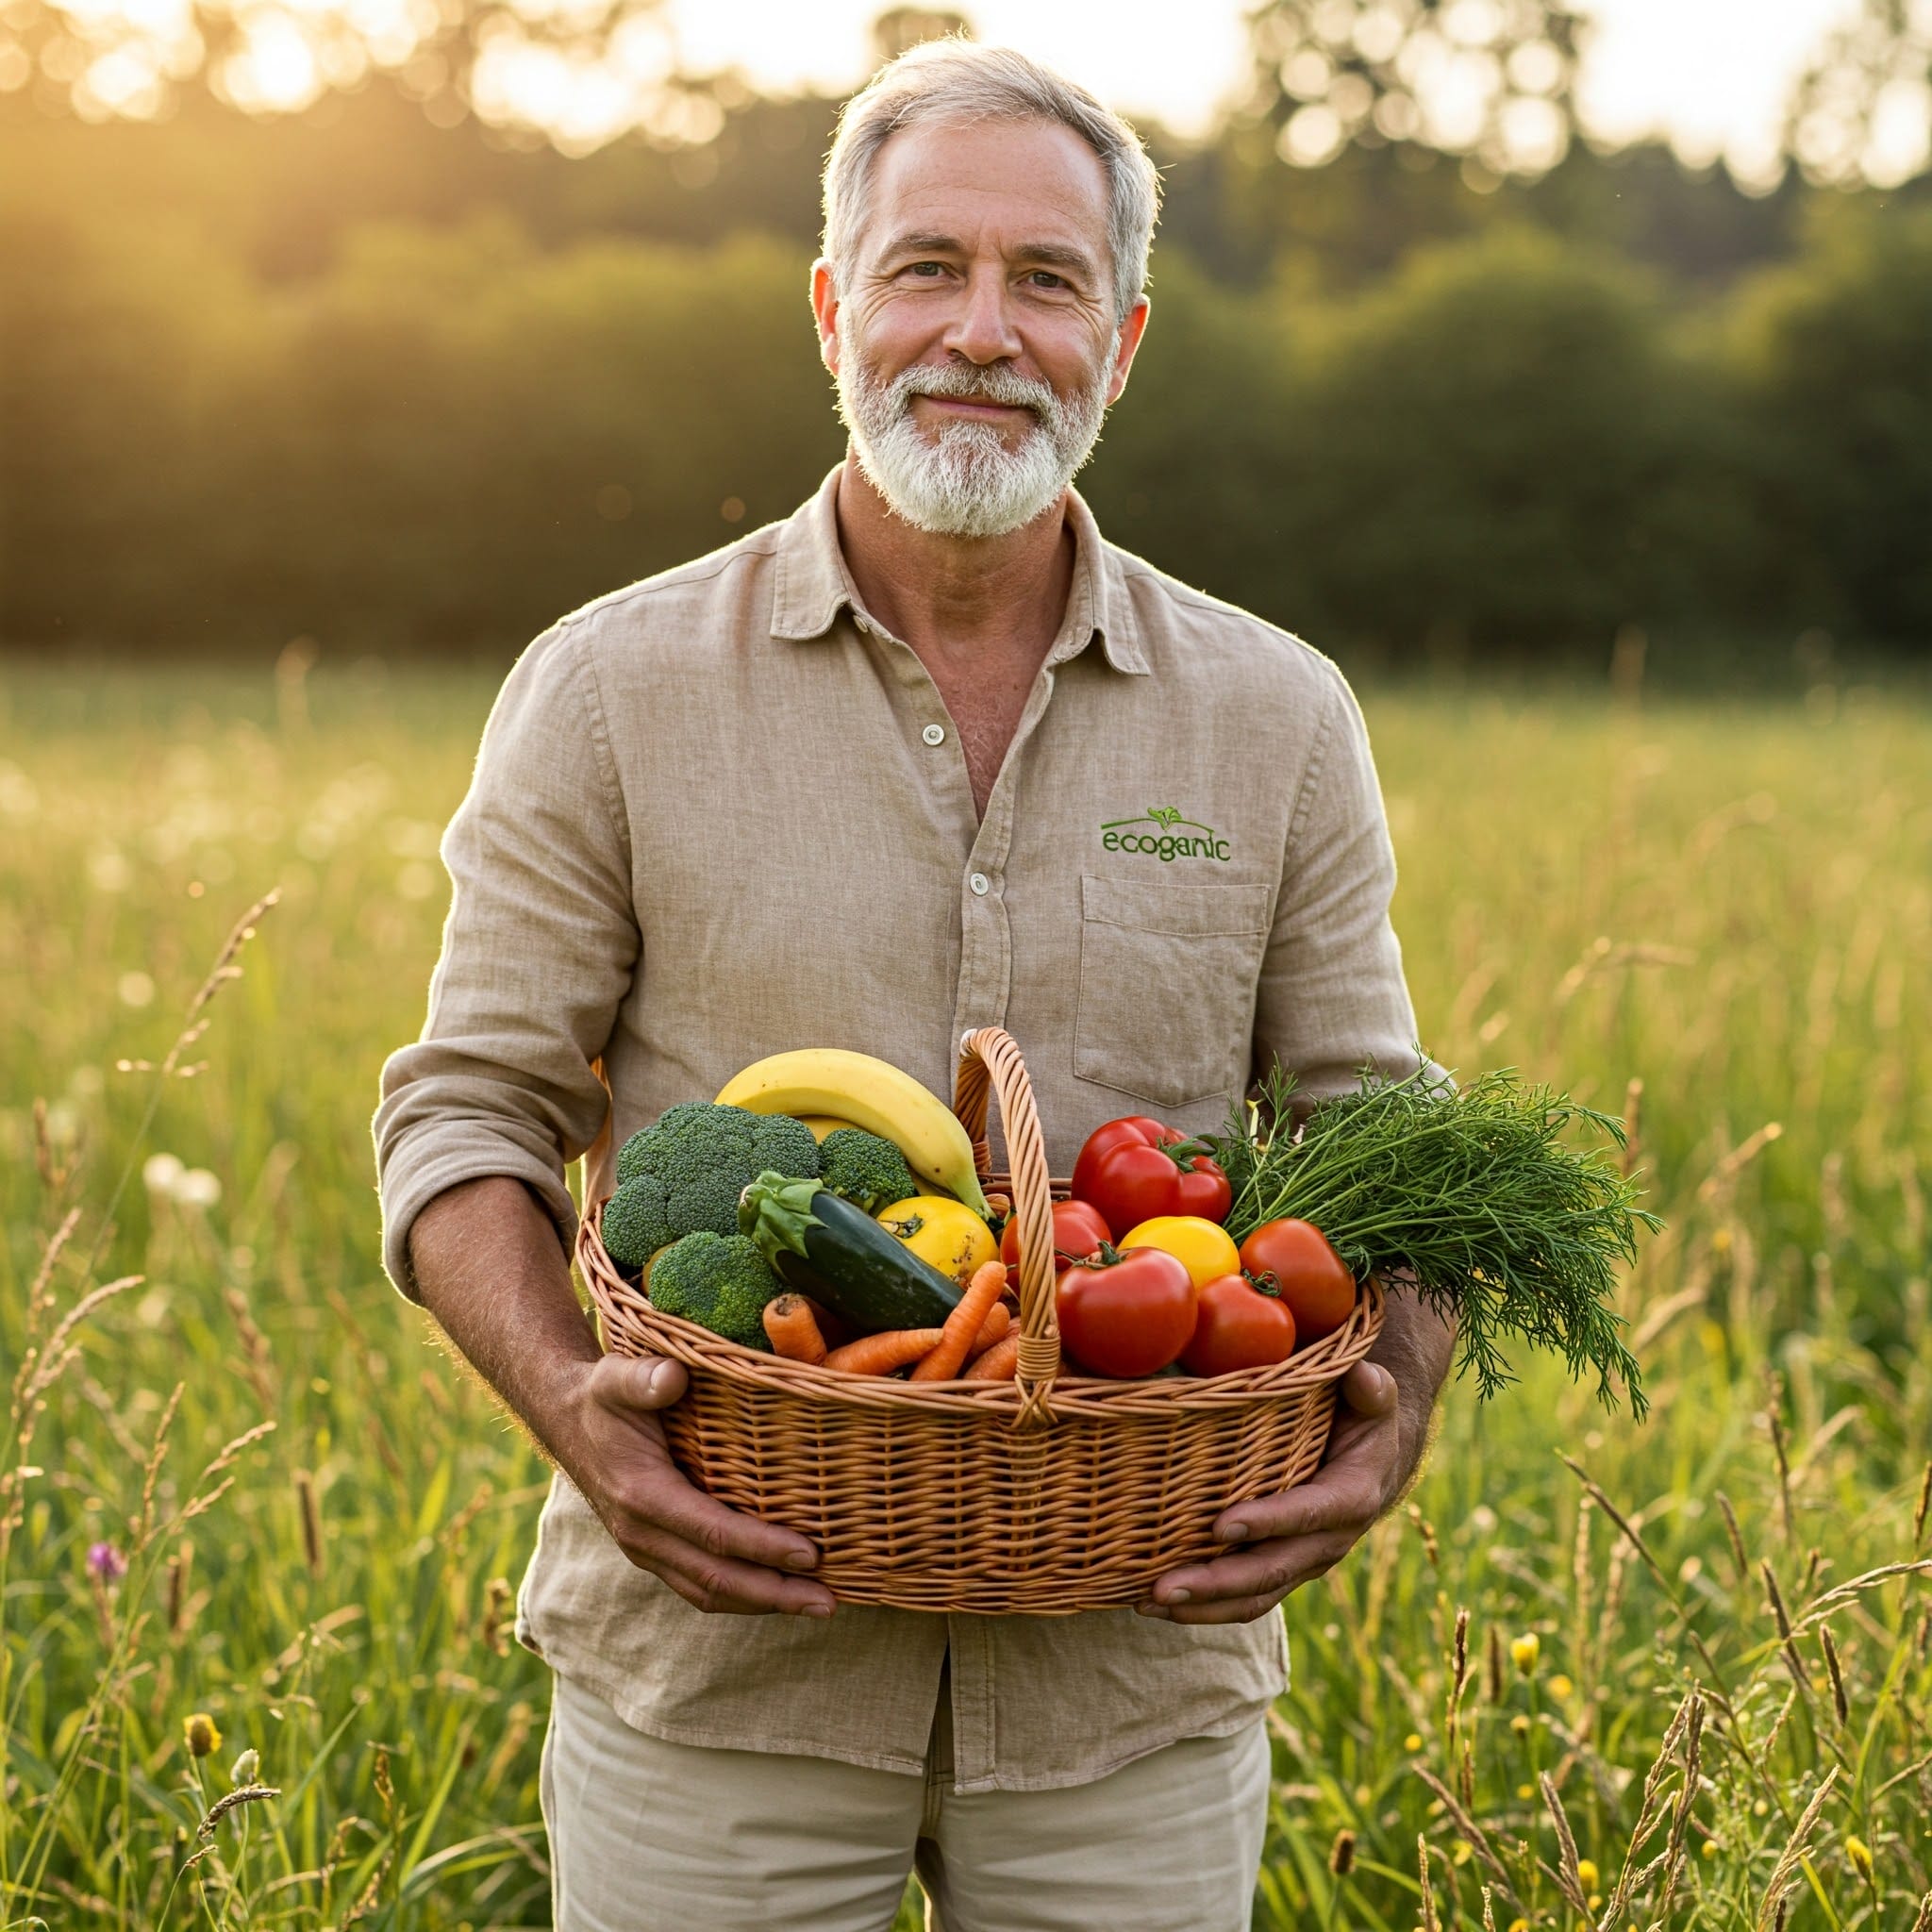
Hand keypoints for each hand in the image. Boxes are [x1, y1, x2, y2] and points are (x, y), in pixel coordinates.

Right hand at [560, 1354, 836, 1617]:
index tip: (811, 1553)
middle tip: (829, 1602)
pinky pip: (700, 1586)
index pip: (711, 1532)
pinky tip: (780, 1592)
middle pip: (716, 1579)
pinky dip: (744, 1596)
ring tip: (818, 1605)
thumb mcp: (616, 1377)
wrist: (569, 1422)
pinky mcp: (656, 1553)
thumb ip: (643, 1378)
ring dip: (765, 1604)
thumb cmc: (604, 1397)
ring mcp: (647, 1550)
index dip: (762, 1546)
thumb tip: (673, 1376)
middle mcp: (642, 1535)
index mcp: (642, 1495)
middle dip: (776, 1594)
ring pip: (709, 1592)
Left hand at [1137, 1359, 1404, 1624]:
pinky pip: (1243, 1599)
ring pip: (1253, 1597)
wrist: (1374, 1463)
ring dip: (1200, 1605)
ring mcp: (1301, 1563)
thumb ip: (1371, 1389)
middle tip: (1163, 1587)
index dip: (1268, 1522)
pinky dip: (1201, 1606)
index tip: (1220, 1526)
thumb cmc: (1362, 1419)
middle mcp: (1326, 1542)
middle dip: (1217, 1583)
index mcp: (1350, 1498)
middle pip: (1270, 1570)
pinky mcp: (1280, 1571)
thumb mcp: (1374, 1399)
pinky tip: (1153, 1603)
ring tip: (1146, 1603)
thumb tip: (1362, 1374)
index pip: (1308, 1514)